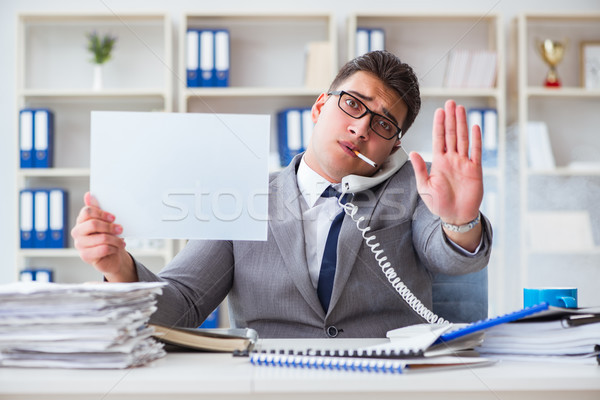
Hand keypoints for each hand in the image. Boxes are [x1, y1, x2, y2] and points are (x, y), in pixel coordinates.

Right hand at [71, 192, 136, 280]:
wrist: (111, 256)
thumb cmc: (108, 237)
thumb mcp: (105, 222)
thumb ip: (98, 209)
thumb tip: (89, 194)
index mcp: (81, 221)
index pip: (87, 211)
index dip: (102, 213)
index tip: (114, 217)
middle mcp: (77, 232)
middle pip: (93, 224)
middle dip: (110, 226)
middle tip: (121, 229)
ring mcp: (80, 244)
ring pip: (101, 238)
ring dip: (115, 240)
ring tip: (121, 241)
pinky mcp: (85, 256)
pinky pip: (103, 249)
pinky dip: (113, 248)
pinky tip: (116, 248)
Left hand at [410, 100, 482, 249]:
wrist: (456, 216)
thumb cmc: (439, 203)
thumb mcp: (425, 187)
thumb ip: (419, 169)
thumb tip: (412, 152)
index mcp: (438, 162)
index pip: (438, 139)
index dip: (439, 125)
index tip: (439, 111)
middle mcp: (452, 159)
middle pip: (451, 134)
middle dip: (451, 119)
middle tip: (451, 102)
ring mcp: (464, 163)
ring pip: (463, 139)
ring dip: (462, 124)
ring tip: (461, 109)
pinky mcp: (475, 170)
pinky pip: (476, 151)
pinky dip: (476, 139)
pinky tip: (475, 127)